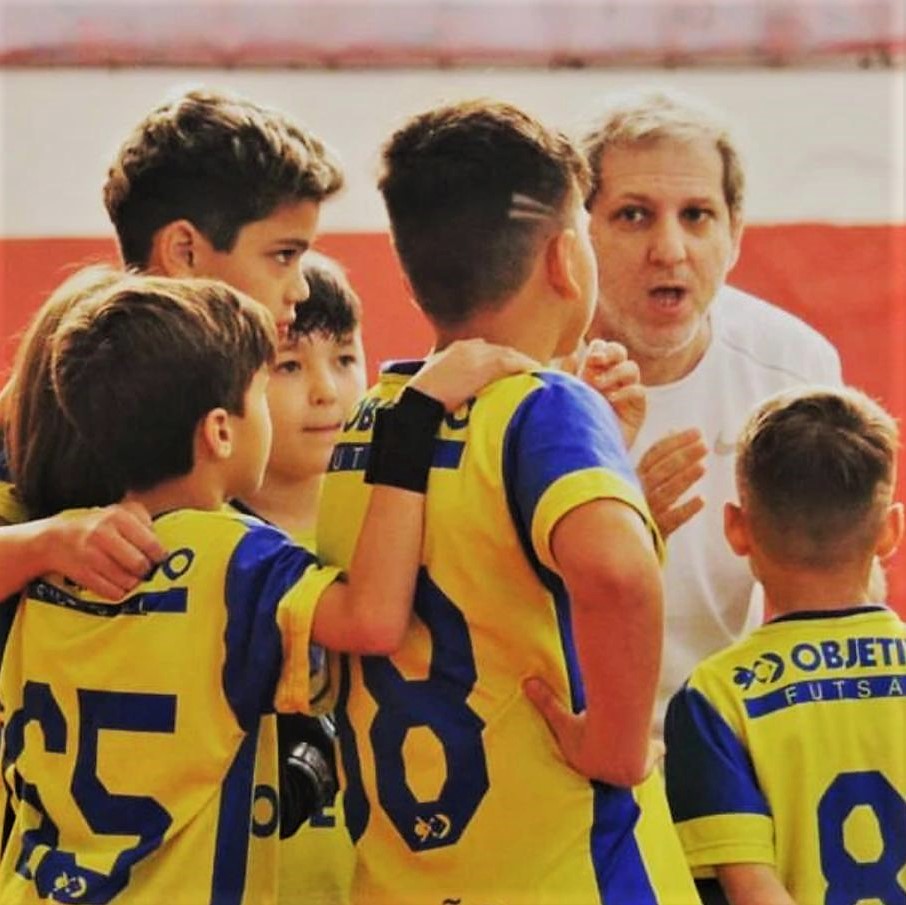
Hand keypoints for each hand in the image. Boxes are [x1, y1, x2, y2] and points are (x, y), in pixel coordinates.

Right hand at [44, 502, 166, 598]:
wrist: (56, 538)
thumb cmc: (98, 525)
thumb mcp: (120, 512)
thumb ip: (144, 521)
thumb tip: (161, 544)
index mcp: (117, 517)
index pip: (150, 543)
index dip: (160, 555)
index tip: (160, 559)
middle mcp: (102, 534)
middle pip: (140, 565)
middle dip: (147, 570)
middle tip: (145, 569)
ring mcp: (90, 555)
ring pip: (128, 581)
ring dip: (134, 583)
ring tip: (131, 576)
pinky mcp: (82, 573)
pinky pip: (112, 592)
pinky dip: (120, 591)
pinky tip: (118, 583)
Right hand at [408, 339, 537, 411]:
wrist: (419, 403)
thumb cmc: (421, 402)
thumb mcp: (434, 386)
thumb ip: (448, 383)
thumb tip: (455, 397)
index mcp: (455, 351)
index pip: (483, 351)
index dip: (496, 362)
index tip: (506, 372)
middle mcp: (468, 347)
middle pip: (498, 351)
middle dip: (512, 362)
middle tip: (527, 373)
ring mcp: (478, 354)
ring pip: (508, 355)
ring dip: (522, 365)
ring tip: (537, 374)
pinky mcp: (487, 365)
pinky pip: (514, 363)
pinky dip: (526, 367)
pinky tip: (537, 374)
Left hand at [524, 677, 663, 785]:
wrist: (615, 747)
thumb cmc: (586, 734)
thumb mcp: (561, 718)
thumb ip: (545, 702)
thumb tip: (526, 683)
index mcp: (587, 765)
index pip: (587, 760)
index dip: (589, 754)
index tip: (592, 747)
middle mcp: (608, 773)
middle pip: (611, 766)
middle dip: (613, 761)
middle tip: (615, 750)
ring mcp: (627, 772)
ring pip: (633, 763)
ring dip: (637, 755)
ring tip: (638, 747)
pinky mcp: (645, 765)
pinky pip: (652, 756)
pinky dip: (657, 751)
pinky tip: (661, 746)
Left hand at [577, 339, 645, 447]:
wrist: (584, 455)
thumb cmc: (572, 425)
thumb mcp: (566, 397)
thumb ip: (567, 376)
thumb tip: (573, 355)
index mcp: (594, 372)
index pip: (603, 349)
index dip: (598, 349)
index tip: (588, 359)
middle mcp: (612, 380)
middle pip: (620, 352)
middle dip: (610, 352)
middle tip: (595, 361)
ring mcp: (626, 393)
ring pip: (631, 368)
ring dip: (614, 372)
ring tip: (597, 385)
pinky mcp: (637, 410)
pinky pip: (638, 391)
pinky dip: (625, 391)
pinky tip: (610, 400)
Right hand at [638, 429, 707, 538]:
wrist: (621, 543)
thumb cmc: (637, 505)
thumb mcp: (641, 478)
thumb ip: (657, 457)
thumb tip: (672, 430)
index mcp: (634, 476)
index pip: (654, 454)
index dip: (676, 441)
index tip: (697, 433)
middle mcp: (637, 491)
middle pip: (661, 470)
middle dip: (683, 456)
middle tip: (704, 447)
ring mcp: (645, 511)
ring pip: (666, 492)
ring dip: (684, 479)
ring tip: (703, 467)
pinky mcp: (654, 531)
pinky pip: (671, 520)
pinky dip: (686, 509)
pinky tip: (701, 500)